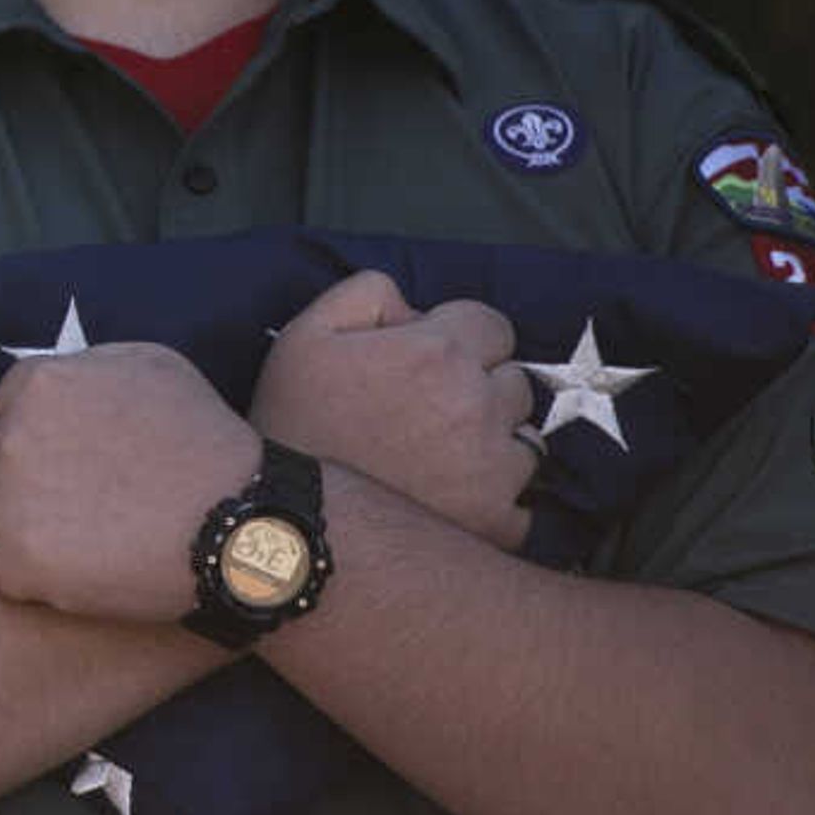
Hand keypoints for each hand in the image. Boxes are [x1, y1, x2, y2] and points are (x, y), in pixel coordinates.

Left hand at [0, 342, 256, 623]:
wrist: (240, 526)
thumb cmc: (205, 443)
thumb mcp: (154, 367)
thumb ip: (90, 367)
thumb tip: (61, 378)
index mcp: (40, 385)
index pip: (7, 409)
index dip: (44, 436)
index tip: (79, 460)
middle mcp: (12, 438)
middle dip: (31, 480)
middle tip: (89, 503)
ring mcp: (10, 502)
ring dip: (27, 528)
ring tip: (89, 539)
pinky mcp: (18, 562)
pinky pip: (2, 569)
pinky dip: (34, 577)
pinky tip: (83, 571)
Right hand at [248, 271, 534, 551]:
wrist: (287, 515)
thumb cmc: (293, 421)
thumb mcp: (306, 333)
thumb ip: (369, 294)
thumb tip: (417, 310)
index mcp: (438, 352)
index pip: (494, 326)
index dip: (462, 341)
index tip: (432, 365)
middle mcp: (478, 404)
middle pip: (515, 382)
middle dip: (482, 390)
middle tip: (432, 414)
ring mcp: (493, 467)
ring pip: (526, 440)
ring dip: (496, 444)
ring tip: (443, 460)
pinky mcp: (496, 520)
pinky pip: (526, 504)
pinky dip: (499, 503)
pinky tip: (456, 501)